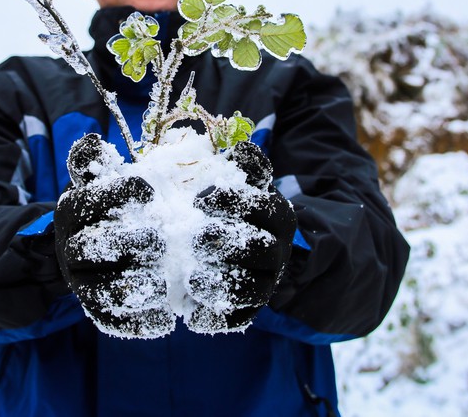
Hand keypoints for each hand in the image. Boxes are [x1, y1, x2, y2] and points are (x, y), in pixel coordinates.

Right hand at [55, 134, 173, 337]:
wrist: (88, 248)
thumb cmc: (109, 206)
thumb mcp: (102, 180)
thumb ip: (97, 163)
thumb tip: (91, 143)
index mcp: (72, 212)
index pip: (87, 202)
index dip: (117, 194)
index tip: (149, 190)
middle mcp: (70, 248)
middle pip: (94, 248)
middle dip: (131, 241)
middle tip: (162, 237)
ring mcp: (81, 282)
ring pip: (103, 289)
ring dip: (136, 284)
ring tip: (166, 279)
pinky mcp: (95, 309)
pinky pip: (112, 320)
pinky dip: (138, 322)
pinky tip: (166, 317)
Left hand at [186, 141, 296, 332]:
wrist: (222, 240)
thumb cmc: (222, 205)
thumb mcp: (233, 179)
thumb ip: (241, 165)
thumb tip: (242, 149)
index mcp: (276, 217)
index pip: (267, 209)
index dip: (236, 203)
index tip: (201, 199)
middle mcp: (277, 252)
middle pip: (265, 252)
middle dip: (231, 244)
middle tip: (196, 237)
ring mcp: (265, 282)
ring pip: (254, 289)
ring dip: (223, 284)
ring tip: (192, 278)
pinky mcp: (247, 309)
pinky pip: (239, 319)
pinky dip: (216, 318)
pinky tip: (191, 313)